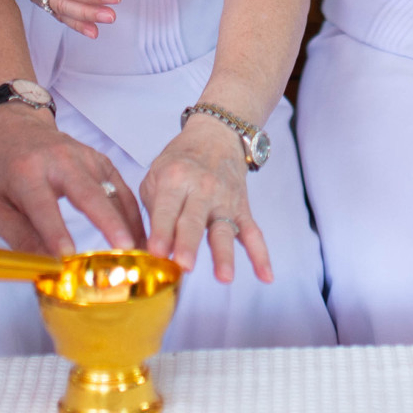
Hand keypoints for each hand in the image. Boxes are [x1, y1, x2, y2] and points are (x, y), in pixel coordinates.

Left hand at [0, 105, 141, 255]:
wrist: (15, 129)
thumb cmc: (1, 171)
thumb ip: (19, 237)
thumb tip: (45, 266)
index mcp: (26, 172)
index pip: (43, 206)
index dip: (55, 232)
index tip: (67, 256)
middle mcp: (59, 161)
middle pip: (88, 193)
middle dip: (108, 222)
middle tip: (124, 248)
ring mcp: (85, 158)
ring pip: (112, 192)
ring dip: (128, 224)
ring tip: (140, 254)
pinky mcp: (102, 161)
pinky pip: (122, 190)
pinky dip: (132, 216)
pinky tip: (138, 239)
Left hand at [139, 113, 272, 284]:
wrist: (216, 135)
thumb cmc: (179, 161)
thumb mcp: (156, 176)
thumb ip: (152, 211)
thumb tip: (146, 252)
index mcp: (175, 179)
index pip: (166, 209)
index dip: (160, 230)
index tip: (155, 252)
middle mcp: (202, 188)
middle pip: (194, 220)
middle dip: (188, 243)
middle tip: (183, 265)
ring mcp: (225, 200)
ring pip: (225, 229)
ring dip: (224, 254)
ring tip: (224, 277)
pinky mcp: (242, 208)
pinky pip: (253, 233)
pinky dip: (261, 255)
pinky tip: (266, 276)